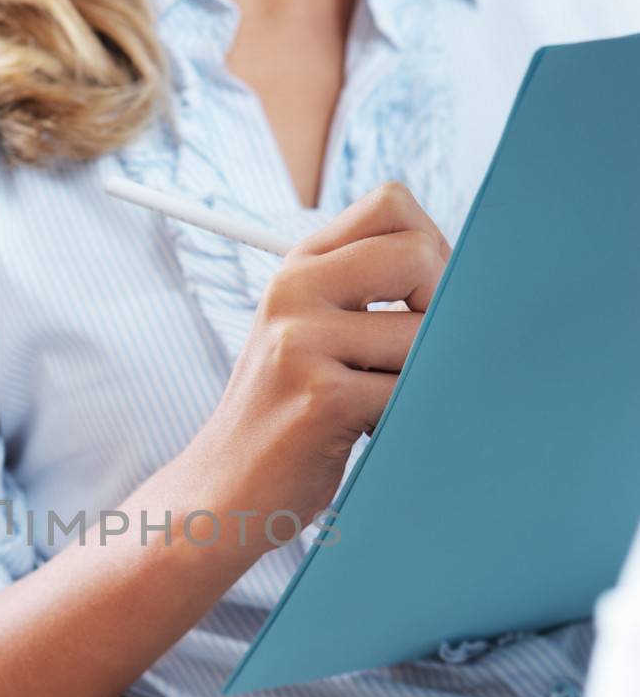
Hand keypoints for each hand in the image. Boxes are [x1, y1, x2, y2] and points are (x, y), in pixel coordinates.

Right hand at [184, 180, 450, 560]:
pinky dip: (404, 419)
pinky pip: (409, 393)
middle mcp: (293, 292)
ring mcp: (301, 342)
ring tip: (377, 403)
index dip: (429, 246)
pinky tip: (366, 433)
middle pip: (419, 254)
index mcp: (297, 268)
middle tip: (409, 358)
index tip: (418, 301)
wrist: (219, 493)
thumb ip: (367, 293)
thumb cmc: (284, 418)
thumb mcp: (309, 334)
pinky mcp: (320, 398)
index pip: (391, 203)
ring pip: (425, 334)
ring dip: (420, 377)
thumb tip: (476, 278)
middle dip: (439, 309)